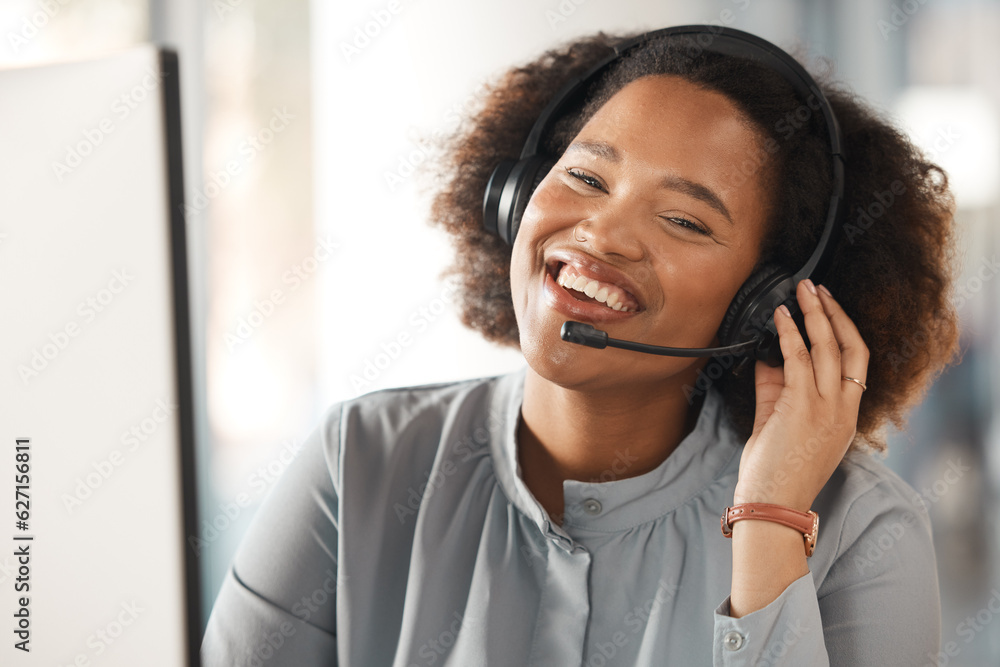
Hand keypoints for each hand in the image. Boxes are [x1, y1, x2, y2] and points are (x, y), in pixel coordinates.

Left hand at [733, 279, 869, 511]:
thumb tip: (767, 356)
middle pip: (850, 348)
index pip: (856, 364)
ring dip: (814, 313)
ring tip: (801, 291)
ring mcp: (825, 408)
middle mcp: (842, 410)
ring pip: (828, 347)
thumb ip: (774, 390)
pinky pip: (798, 358)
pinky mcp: (802, 407)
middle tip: (817, 289)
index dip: (845, 332)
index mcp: (844, 417)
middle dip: (834, 313)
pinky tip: (779, 317)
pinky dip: (788, 333)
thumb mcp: (777, 425)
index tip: (831, 311)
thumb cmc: (774, 474)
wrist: (771, 506)